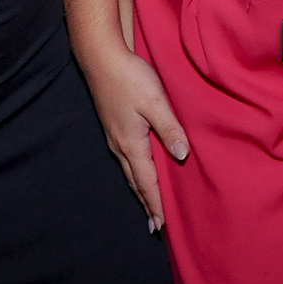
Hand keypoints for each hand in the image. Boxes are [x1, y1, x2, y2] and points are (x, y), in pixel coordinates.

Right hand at [80, 43, 188, 232]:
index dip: (155, 203)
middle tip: (154, 225)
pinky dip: (135, 172)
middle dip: (146, 203)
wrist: (101, 58)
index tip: (161, 225)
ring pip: (130, 170)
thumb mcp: (155, 102)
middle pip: (135, 181)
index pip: (147, 181)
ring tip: (148, 204)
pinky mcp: (114, 126)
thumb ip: (169, 129)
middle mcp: (120, 145)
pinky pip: (126, 158)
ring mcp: (115, 136)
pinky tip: (139, 169)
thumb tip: (181, 156)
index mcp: (131, 144)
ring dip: (140, 189)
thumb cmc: (130, 78)